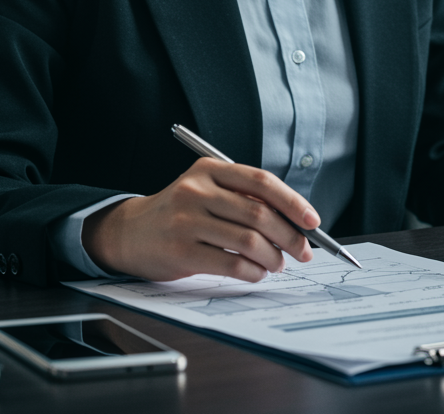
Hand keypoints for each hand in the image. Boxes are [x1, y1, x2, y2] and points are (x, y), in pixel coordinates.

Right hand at [81, 158, 317, 281]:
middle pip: (259, 212)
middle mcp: (197, 190)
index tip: (312, 221)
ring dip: (273, 257)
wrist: (131, 232)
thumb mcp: (207, 189)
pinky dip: (253, 272)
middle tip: (303, 251)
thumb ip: (243, 197)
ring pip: (248, 240)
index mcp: (209, 169)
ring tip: (278, 264)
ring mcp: (187, 221)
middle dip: (290, 236)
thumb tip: (294, 220)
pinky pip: (231, 264)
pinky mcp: (181, 252)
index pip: (261, 181)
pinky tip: (257, 273)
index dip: (292, 201)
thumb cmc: (180, 211)